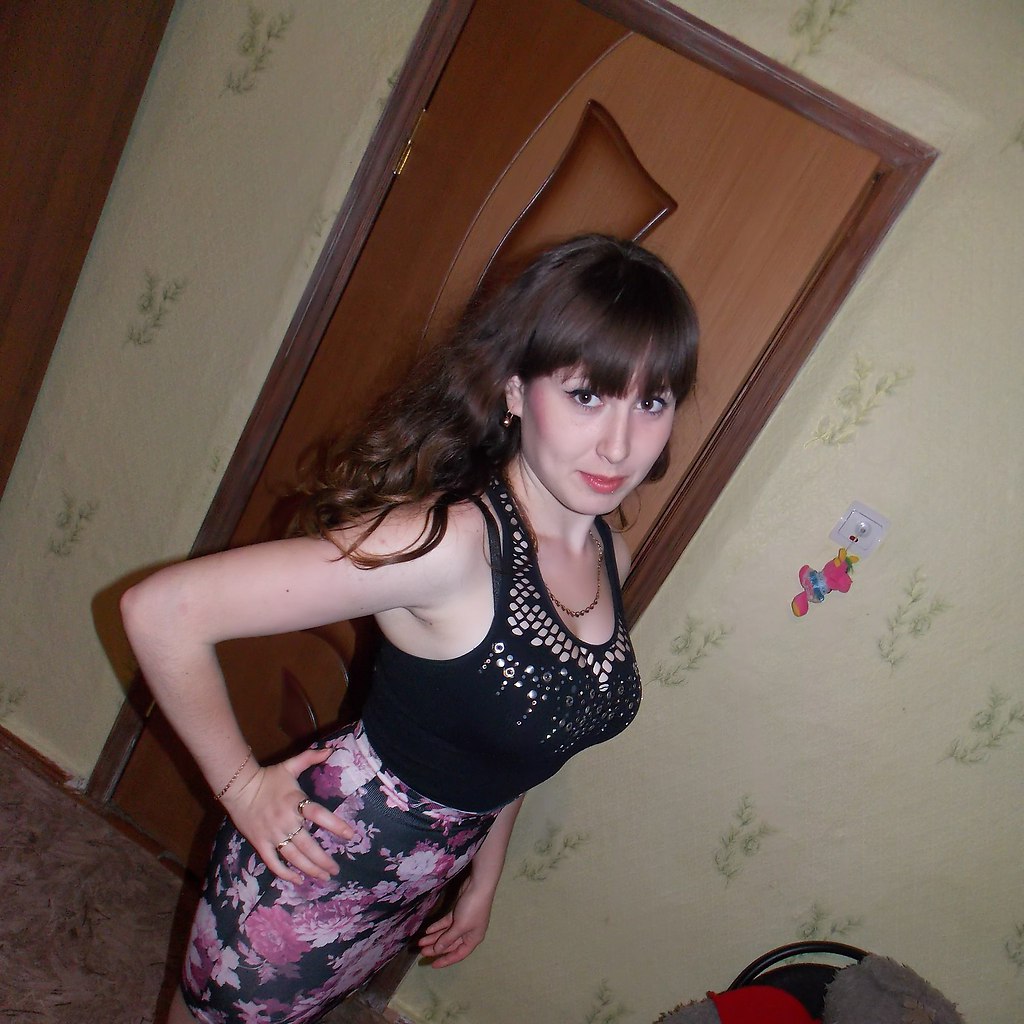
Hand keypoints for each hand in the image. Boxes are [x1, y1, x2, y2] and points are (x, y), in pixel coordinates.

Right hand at [221, 746, 354, 883]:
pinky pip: (274, 862)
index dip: (336, 826)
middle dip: (324, 860)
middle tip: (336, 870)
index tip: (351, 836)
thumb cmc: (268, 778)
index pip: (320, 815)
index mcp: (296, 802)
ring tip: (324, 877)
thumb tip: (331, 750)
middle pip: (308, 845)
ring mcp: (272, 834)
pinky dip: (285, 874)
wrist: (238, 787)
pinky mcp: (260, 843)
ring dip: (310, 869)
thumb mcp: (290, 765)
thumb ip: (310, 758)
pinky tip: (298, 880)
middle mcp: (286, 821)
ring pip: (294, 857)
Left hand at [417, 877, 494, 967]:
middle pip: (450, 944)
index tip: (433, 965)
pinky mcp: (458, 912)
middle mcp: (468, 933)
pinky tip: (427, 930)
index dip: (446, 960)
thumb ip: (448, 939)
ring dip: (434, 937)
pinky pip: (446, 923)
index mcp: (473, 940)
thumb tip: (437, 951)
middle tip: (422, 952)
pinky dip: (438, 926)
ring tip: (420, 942)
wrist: (478, 886)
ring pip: (446, 933)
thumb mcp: (460, 926)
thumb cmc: (473, 909)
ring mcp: (463, 922)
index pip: (458, 955)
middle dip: (436, 948)